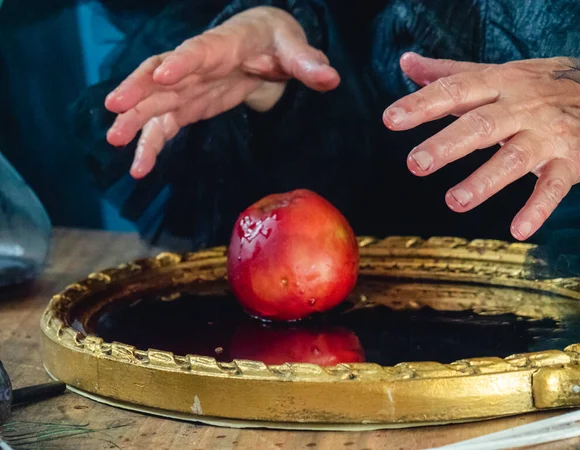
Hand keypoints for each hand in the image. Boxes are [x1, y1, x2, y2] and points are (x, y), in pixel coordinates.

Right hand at [104, 6, 339, 178]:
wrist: (262, 45)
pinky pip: (166, 124)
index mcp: (224, 45)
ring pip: (157, 102)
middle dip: (139, 90)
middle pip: (163, 75)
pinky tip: (139, 166)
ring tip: (116, 142)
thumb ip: (307, 63)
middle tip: (115, 110)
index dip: (182, 62)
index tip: (163, 75)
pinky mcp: (190, 105)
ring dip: (136, 121)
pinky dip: (152, 142)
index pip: (200, 51)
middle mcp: (198, 64)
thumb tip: (329, 78)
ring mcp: (190, 86)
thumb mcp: (294, 47)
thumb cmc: (276, 41)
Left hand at [383, 53, 579, 240]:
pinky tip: (518, 230)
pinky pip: (553, 187)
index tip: (391, 119)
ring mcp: (547, 135)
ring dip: (484, 181)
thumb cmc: (539, 86)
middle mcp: (522, 107)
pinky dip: (537, 208)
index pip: (456, 90)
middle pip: (482, 124)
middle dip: (448, 144)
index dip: (422, 104)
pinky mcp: (570, 161)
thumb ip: (450, 72)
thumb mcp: (497, 73)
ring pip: (514, 158)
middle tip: (415, 163)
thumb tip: (405, 63)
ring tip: (454, 201)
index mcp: (500, 84)